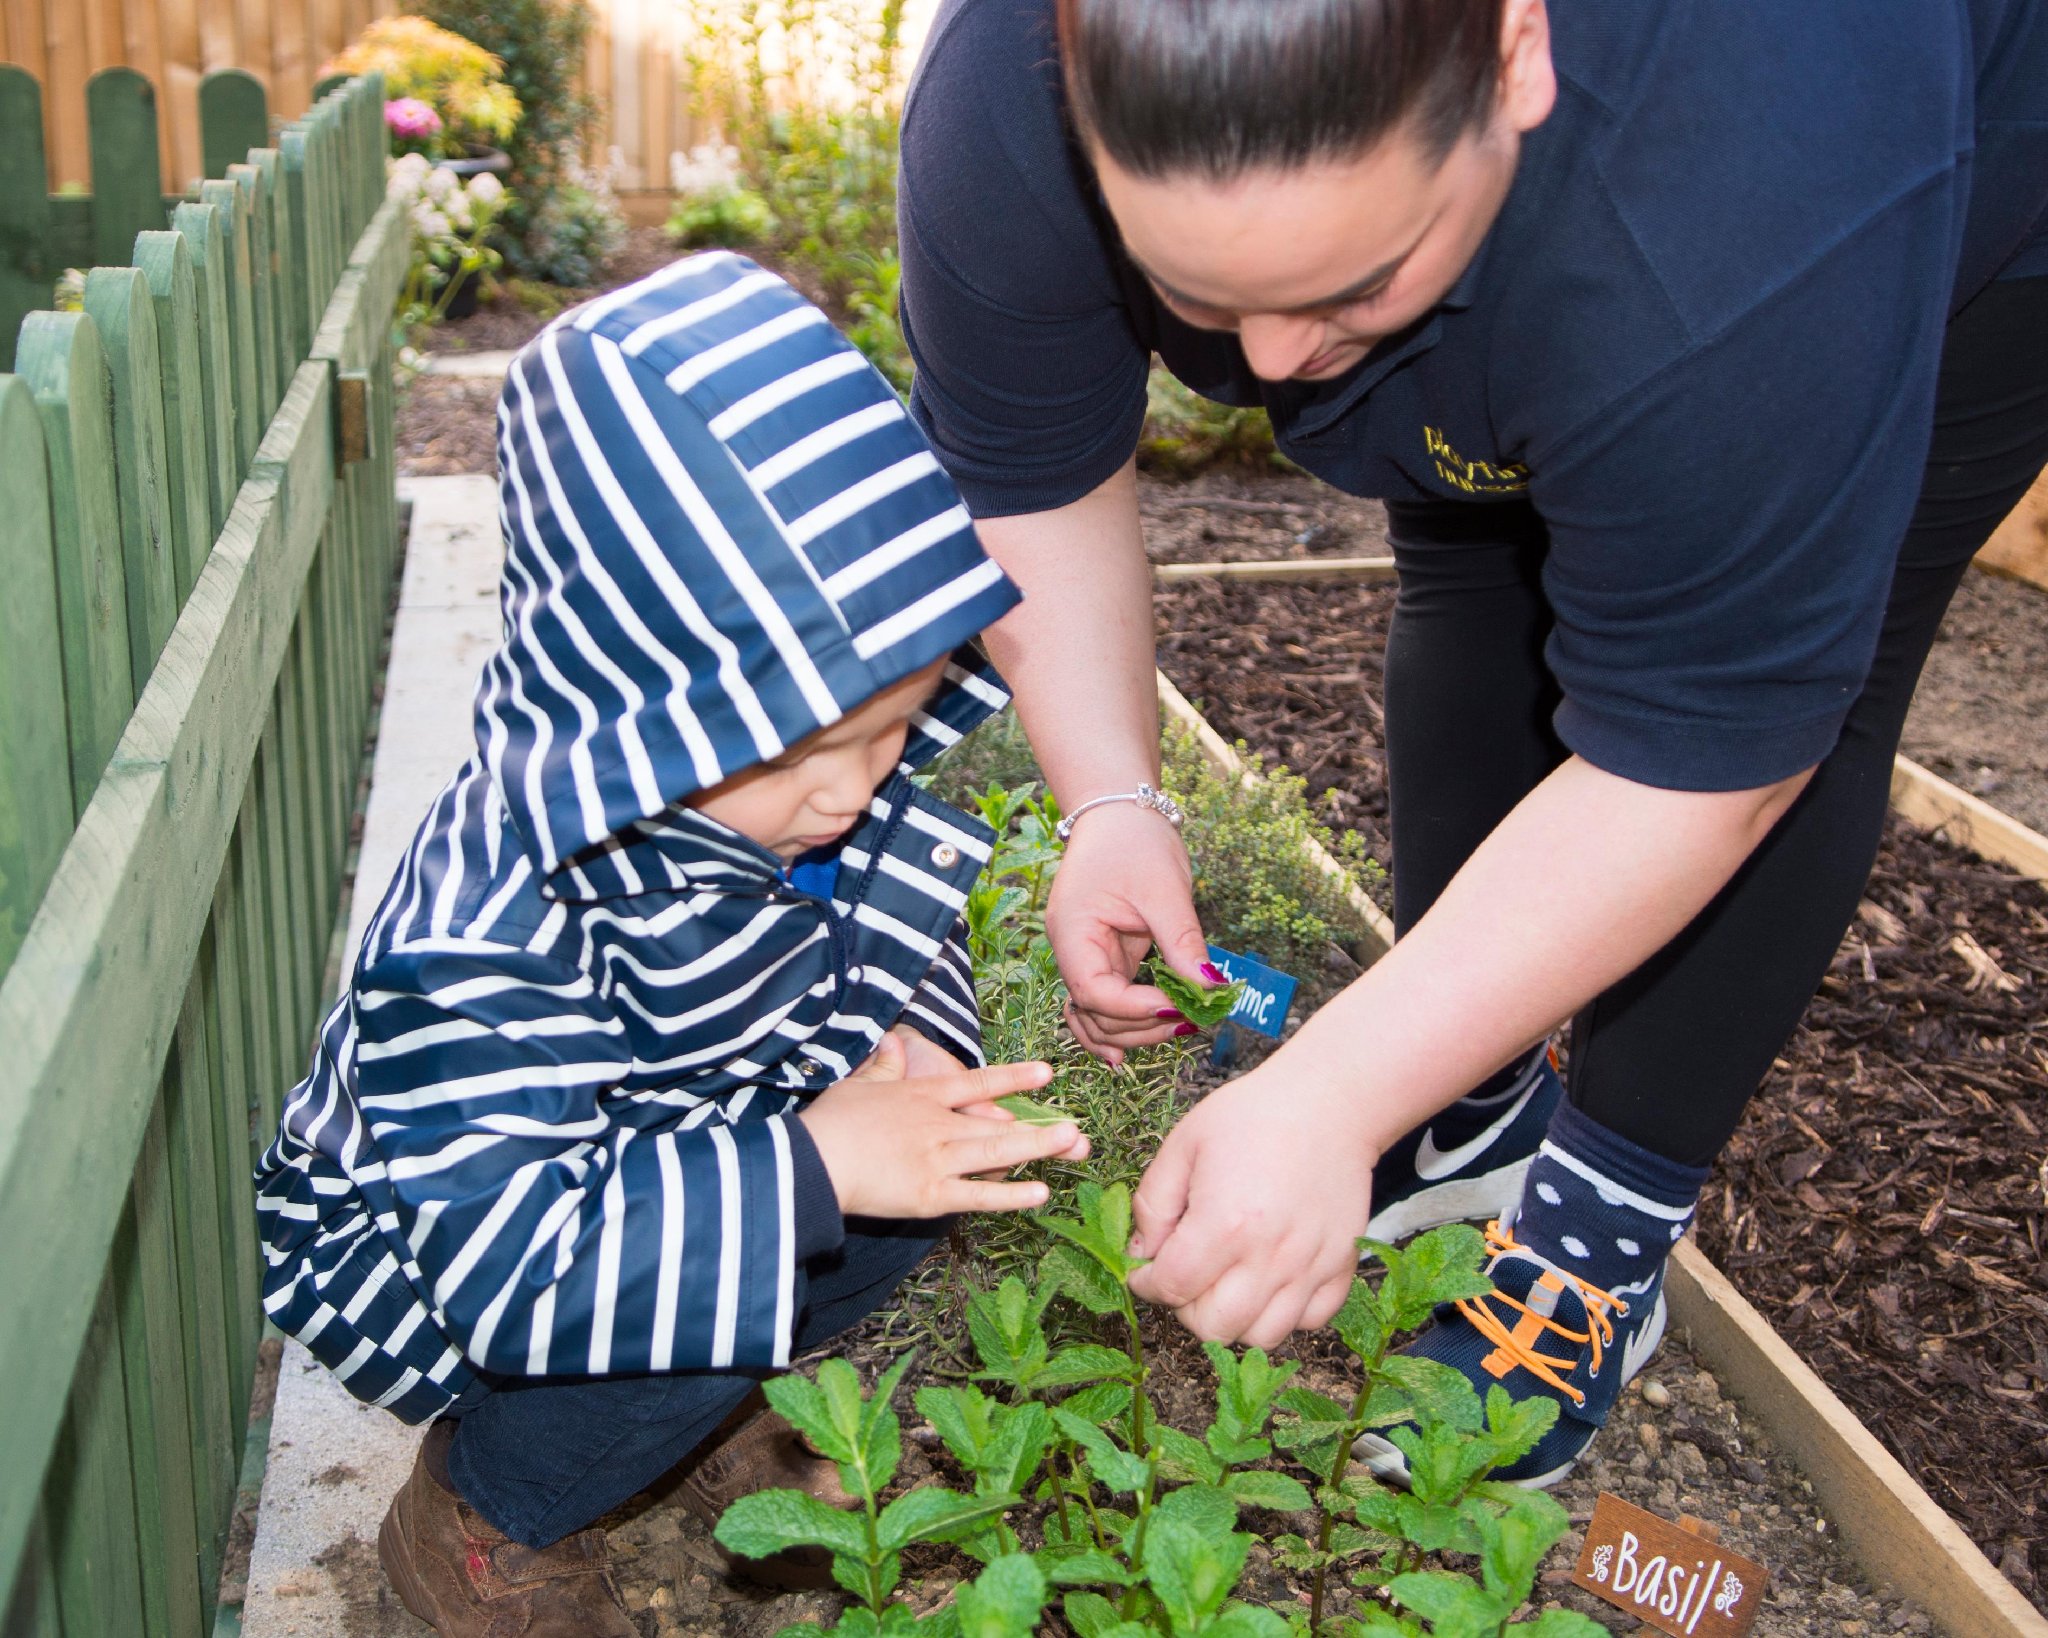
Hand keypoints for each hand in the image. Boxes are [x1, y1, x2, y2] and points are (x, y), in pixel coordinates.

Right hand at [800, 1037, 1086, 1217]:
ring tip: (1072, 1145)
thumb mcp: (858, 1084)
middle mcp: (939, 1124)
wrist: (813, 1161)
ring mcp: (939, 1159)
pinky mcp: (931, 1195)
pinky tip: (1040, 1193)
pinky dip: (1010, 1196)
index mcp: (923, 1095)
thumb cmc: (830, 1121)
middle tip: (1077, 1128)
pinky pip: (979, 1196)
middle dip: (1039, 1126)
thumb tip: (892, 1041)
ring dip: (1037, 1148)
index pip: (978, 1083)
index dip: (1014, 1078)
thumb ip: (883, 1066)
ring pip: (997, 1152)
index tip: (1046, 1074)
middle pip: (998, 1123)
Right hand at [1045, 802, 1212, 1064]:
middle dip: (1140, 1026)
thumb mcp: (1165, 890)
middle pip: (1094, 1012)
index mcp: (1072, 931)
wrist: (1120, 811)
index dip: (1134, 1009)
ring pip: (1098, 1015)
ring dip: (1134, 1032)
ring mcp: (1087, 956)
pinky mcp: (1106, 956)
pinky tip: (1139, 1046)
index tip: (1179, 1007)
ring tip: (1181, 1029)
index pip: (1093, 990)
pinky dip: (1124, 1023)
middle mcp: (1072, 950)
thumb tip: (1210, 988)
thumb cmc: (1136, 840)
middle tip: (1192, 1021)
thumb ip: (1182, 943)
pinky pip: (1109, 1000)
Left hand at [1125, 1059, 1373, 1347]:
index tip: (1146, 1269)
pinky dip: (1286, 1313)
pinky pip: (1311, 1321)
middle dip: (1186, 1307)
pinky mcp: (1342, 1265)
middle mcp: (1270, 1256)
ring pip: (1262, 1336)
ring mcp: (1311, 1266)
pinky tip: (1269, 1279)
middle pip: (1214, 1327)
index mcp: (1225, 1224)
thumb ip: (1152, 1204)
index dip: (1146, 1284)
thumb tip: (1143, 1254)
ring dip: (1234, 1317)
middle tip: (1185, 1275)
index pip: (1171, 1288)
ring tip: (1226, 1281)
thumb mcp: (1182, 1145)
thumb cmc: (1251, 1116)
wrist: (1327, 1102)